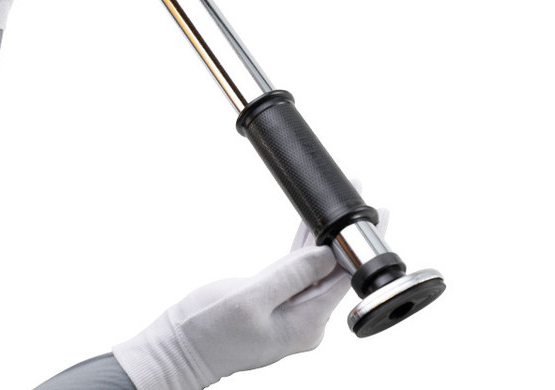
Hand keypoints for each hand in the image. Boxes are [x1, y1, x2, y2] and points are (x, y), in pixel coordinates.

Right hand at [113, 207, 388, 389]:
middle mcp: (304, 319)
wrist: (179, 347)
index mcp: (305, 323)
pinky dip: (306, 247)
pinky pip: (297, 269)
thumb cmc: (207, 332)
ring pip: (317, 267)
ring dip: (329, 238)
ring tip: (342, 209)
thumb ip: (290, 275)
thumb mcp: (250, 299)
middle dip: (351, 238)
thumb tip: (329, 254)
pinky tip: (313, 227)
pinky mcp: (273, 300)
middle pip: (337, 272)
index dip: (361, 247)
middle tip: (364, 206)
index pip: (345, 279)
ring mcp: (289, 310)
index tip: (376, 219)